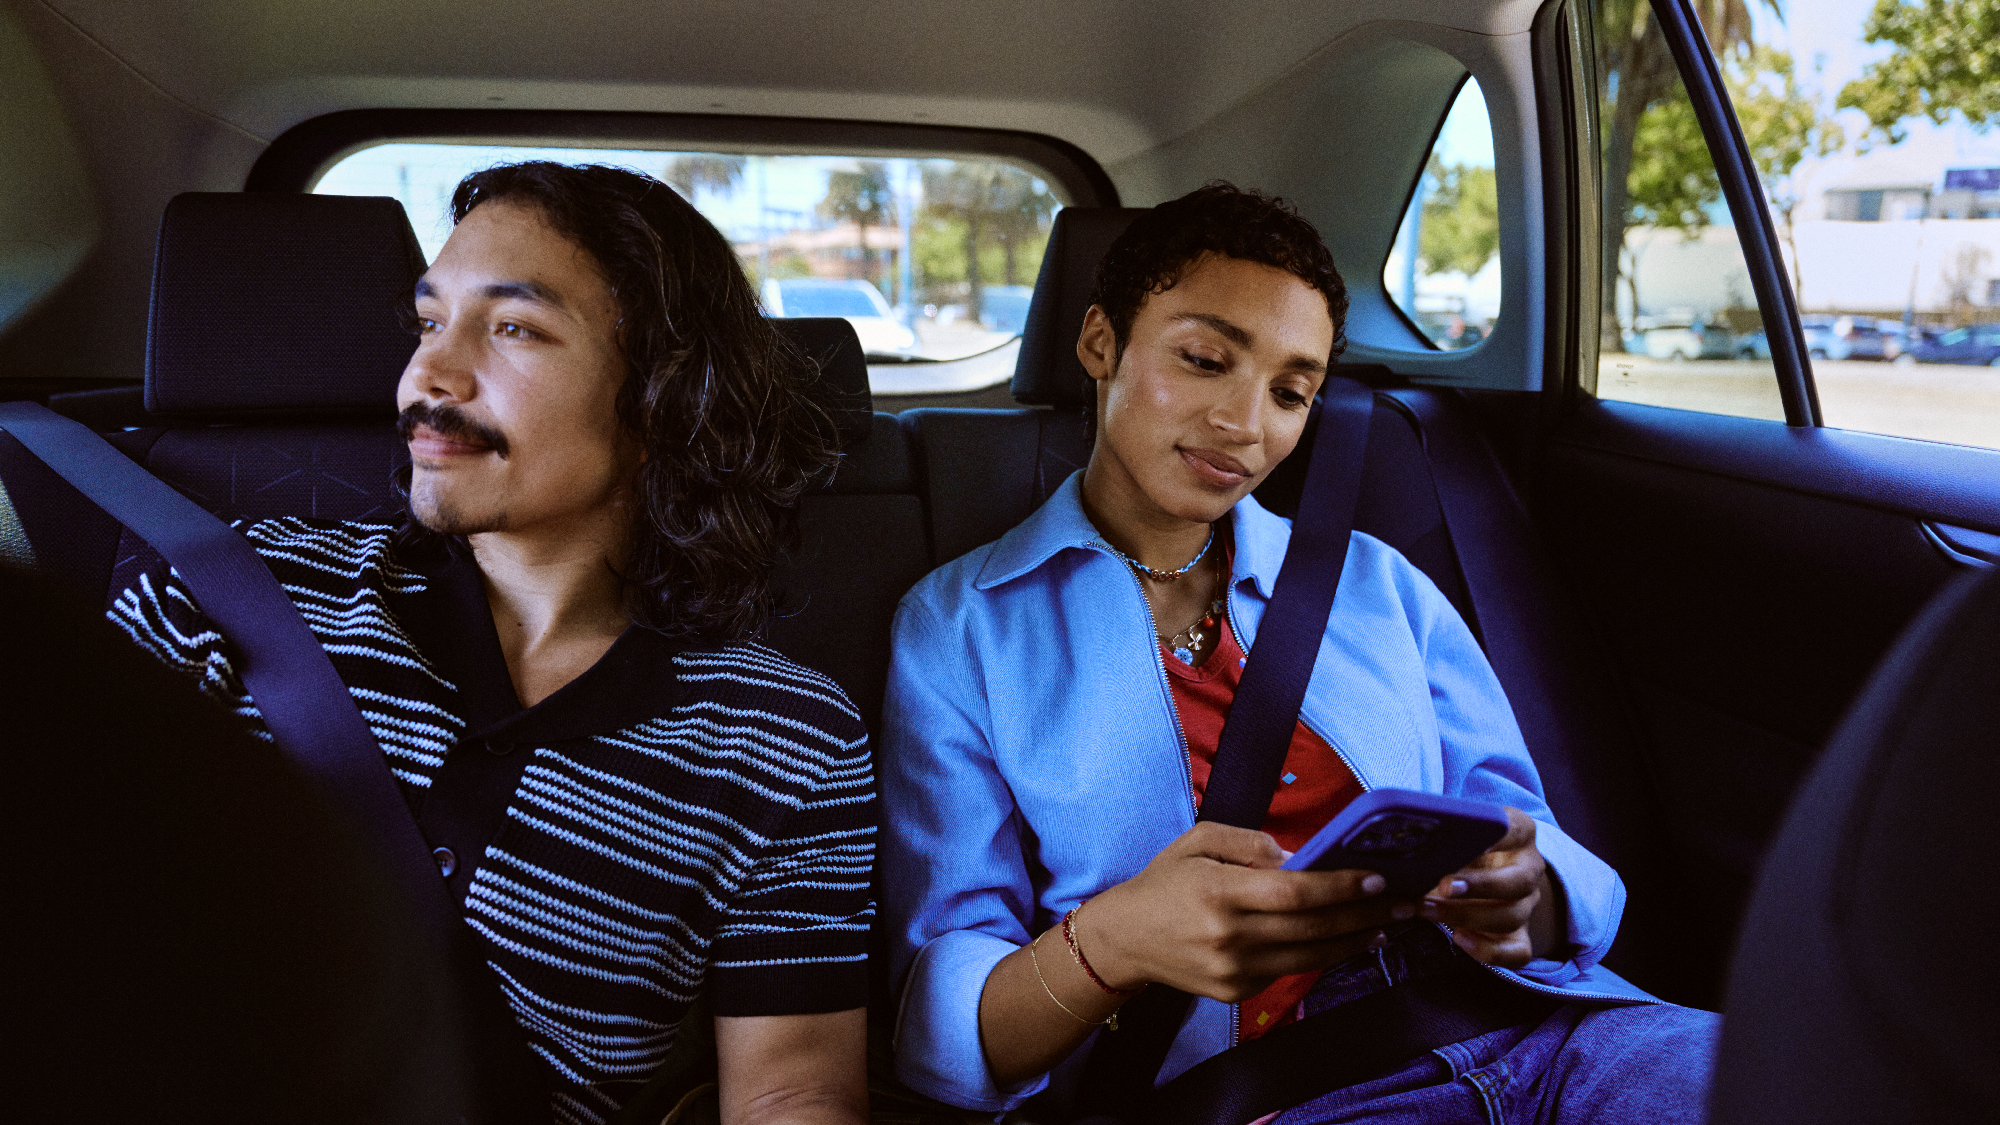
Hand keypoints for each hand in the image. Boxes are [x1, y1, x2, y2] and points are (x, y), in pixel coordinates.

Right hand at [1082, 821, 1408, 1003]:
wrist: (1125, 939)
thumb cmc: (1164, 882)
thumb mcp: (1198, 841)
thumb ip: (1249, 842)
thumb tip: (1298, 856)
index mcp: (1220, 891)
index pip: (1295, 892)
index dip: (1341, 887)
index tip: (1377, 879)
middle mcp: (1229, 935)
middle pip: (1313, 928)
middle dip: (1366, 914)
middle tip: (1404, 903)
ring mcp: (1233, 969)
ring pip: (1311, 957)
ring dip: (1355, 941)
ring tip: (1387, 925)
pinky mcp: (1235, 991)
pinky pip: (1291, 971)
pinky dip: (1323, 956)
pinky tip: (1346, 942)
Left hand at [1418, 806, 1554, 967]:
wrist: (1486, 875)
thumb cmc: (1463, 847)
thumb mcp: (1457, 834)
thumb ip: (1442, 837)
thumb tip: (1405, 847)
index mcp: (1519, 833)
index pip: (1517, 829)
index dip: (1498, 836)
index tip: (1472, 839)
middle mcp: (1529, 868)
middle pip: (1520, 881)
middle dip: (1481, 886)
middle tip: (1443, 886)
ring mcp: (1527, 904)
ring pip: (1512, 916)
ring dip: (1467, 916)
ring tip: (1427, 910)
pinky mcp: (1521, 935)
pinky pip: (1517, 951)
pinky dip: (1489, 950)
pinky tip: (1458, 938)